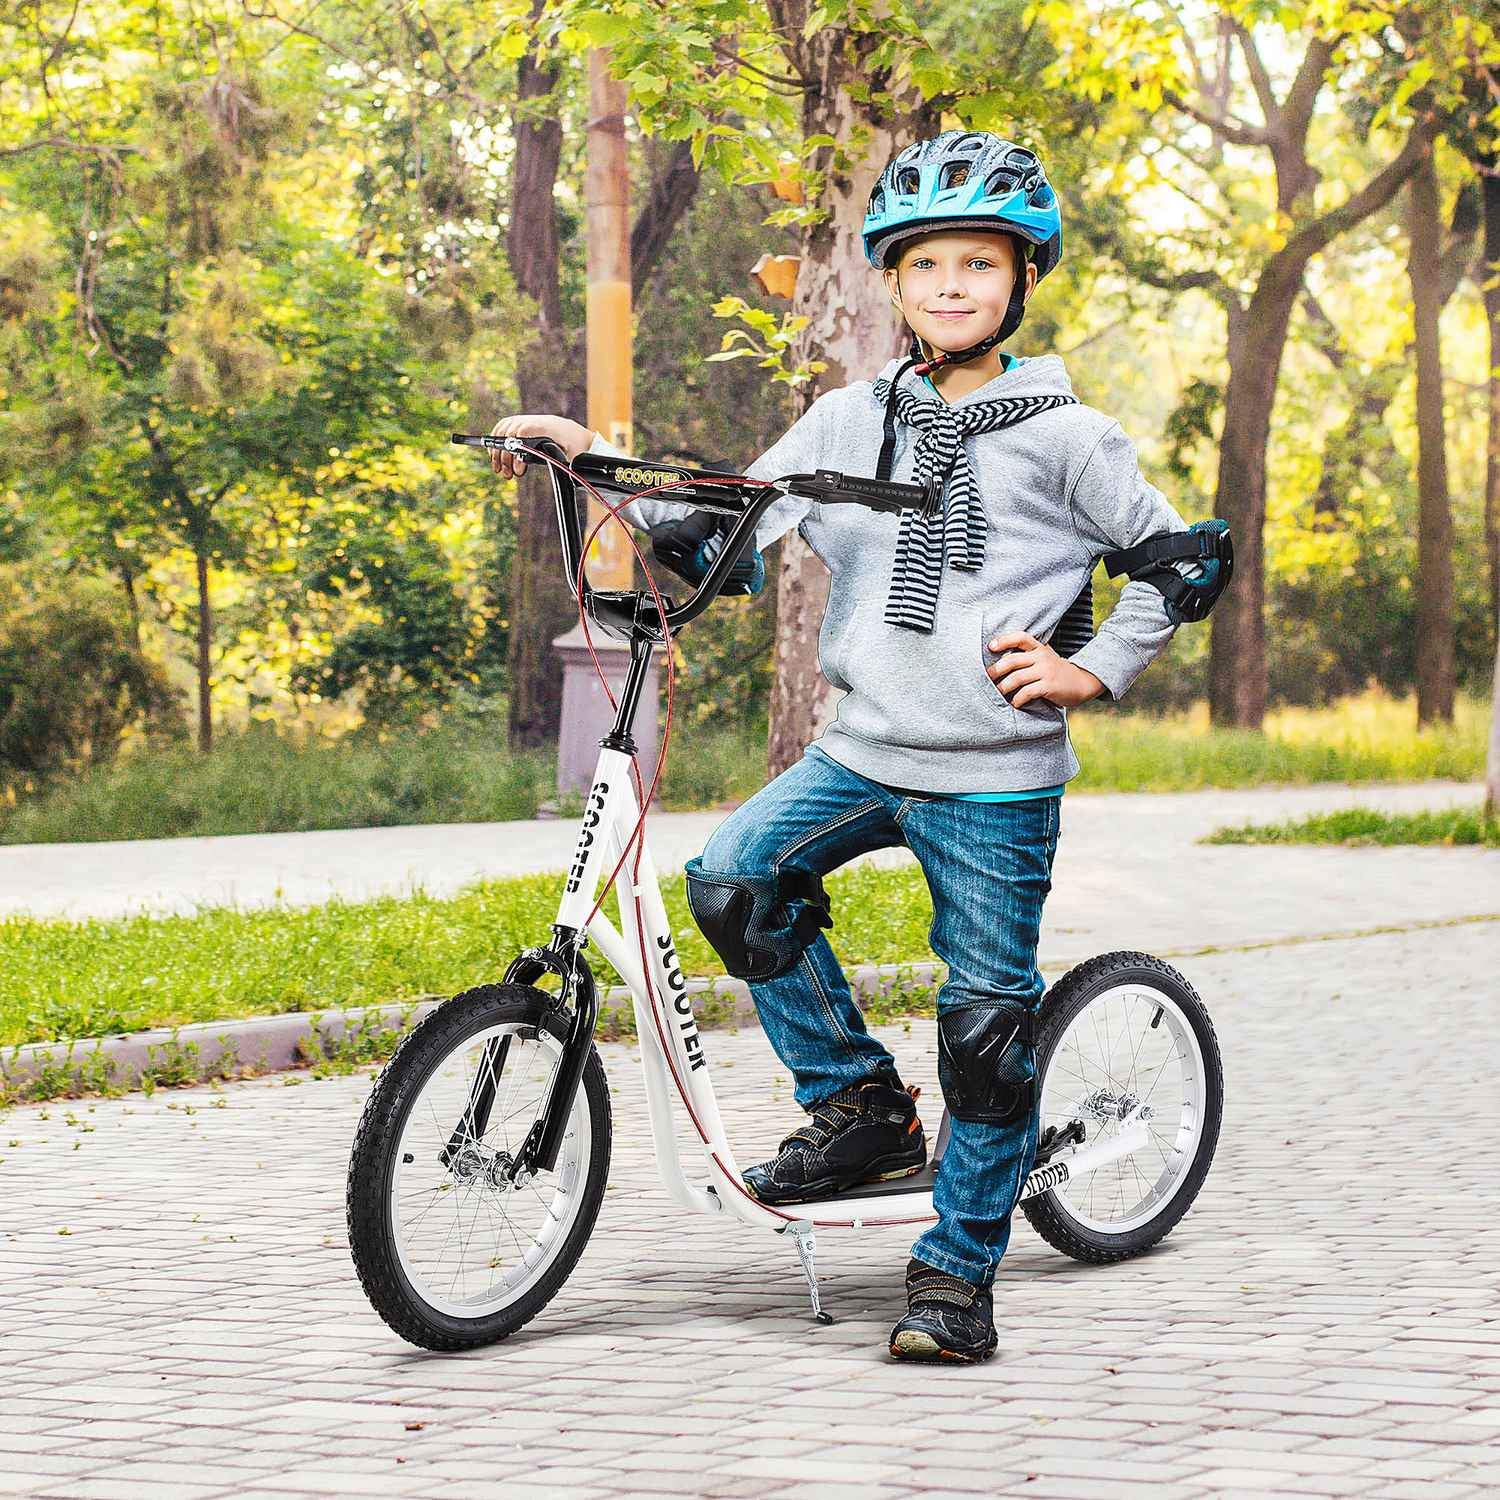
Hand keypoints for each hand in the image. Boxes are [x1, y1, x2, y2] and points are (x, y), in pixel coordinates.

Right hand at [487, 414, 595, 478]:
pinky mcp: (523, 422)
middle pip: (510, 433)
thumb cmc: (576, 448)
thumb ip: (559, 462)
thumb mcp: (572, 458)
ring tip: (499, 469)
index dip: (515, 450)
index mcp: (547, 427)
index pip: (524, 431)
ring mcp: (528, 419)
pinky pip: (504, 426)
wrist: (578, 435)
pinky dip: (496, 439)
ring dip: (498, 450)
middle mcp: (535, 420)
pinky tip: (495, 454)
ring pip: (503, 429)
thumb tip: (550, 471)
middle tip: (508, 475)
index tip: (517, 469)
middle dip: (504, 456)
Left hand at [986, 630, 1104, 708]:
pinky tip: (1015, 703)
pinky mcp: (1049, 686)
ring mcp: (1046, 671)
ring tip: (999, 694)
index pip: (1020, 637)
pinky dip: (1017, 699)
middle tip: (988, 679)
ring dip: (1004, 688)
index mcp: (1039, 648)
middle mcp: (1042, 657)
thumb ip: (1028, 656)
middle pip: (1012, 660)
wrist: (1083, 682)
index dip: (1004, 640)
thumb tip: (999, 663)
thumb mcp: (1045, 658)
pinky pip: (1027, 692)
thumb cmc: (1056, 672)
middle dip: (996, 670)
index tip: (990, 647)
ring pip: (1017, 678)